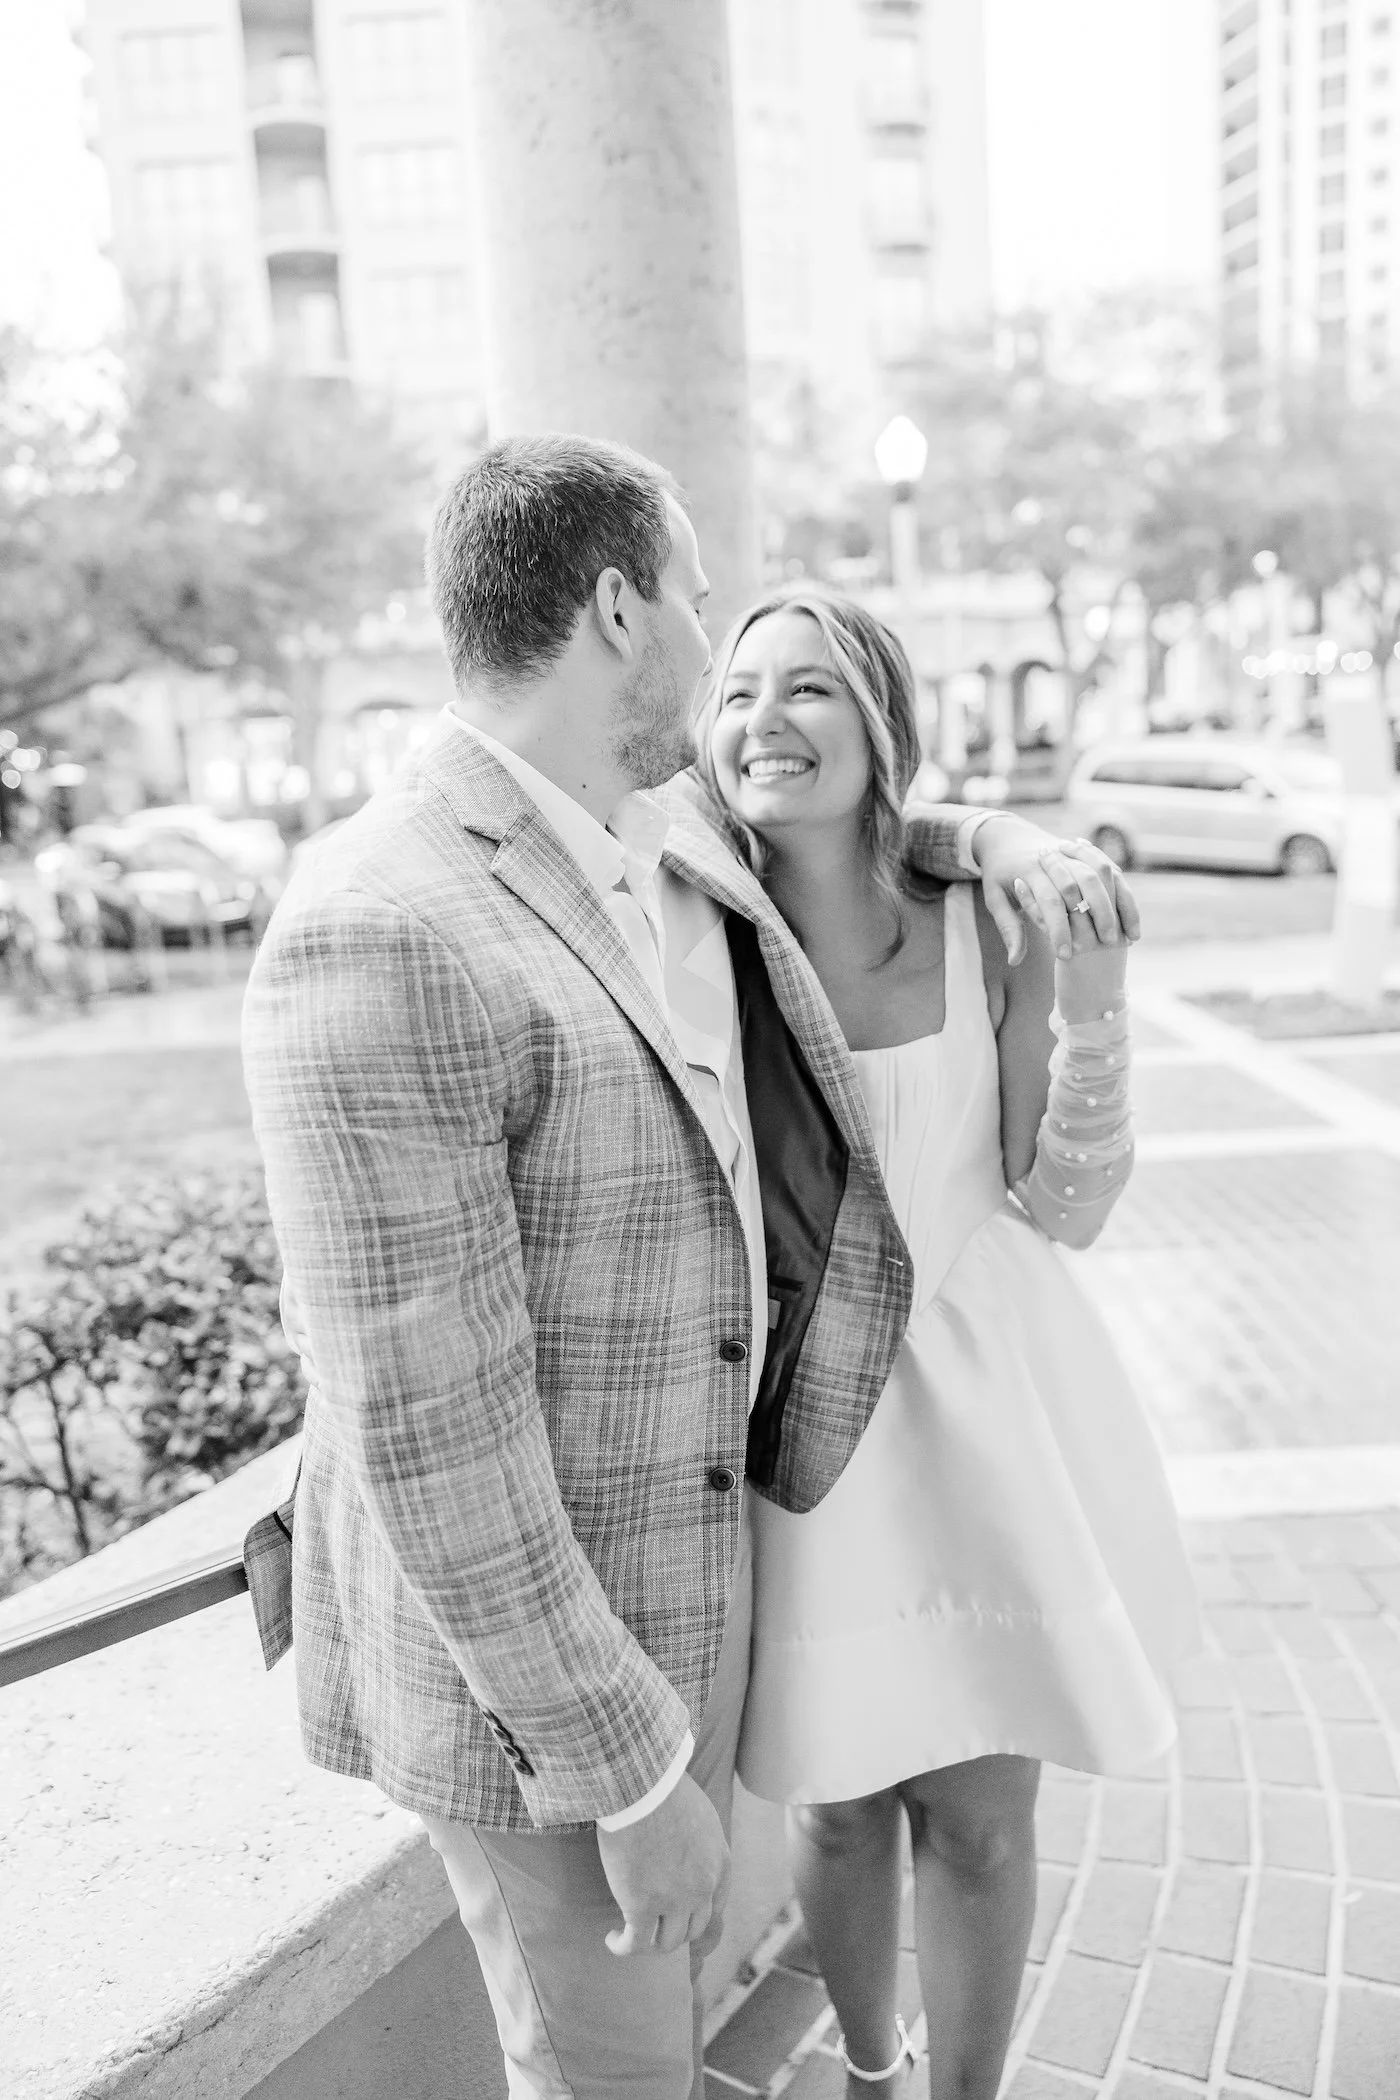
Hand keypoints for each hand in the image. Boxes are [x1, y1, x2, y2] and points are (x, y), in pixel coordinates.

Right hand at [597, 1770, 730, 1959]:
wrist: (641, 1785)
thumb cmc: (664, 1788)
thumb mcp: (700, 1815)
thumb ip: (701, 1842)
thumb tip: (685, 1849)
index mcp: (721, 1864)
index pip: (717, 1907)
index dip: (698, 1920)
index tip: (682, 1922)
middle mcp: (703, 1888)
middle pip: (693, 1929)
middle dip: (674, 1931)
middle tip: (654, 1927)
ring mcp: (674, 1901)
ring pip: (667, 1942)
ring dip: (651, 1943)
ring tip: (631, 1935)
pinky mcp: (641, 1907)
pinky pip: (635, 1942)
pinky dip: (623, 1946)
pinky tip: (612, 1939)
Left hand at [974, 820, 1140, 963]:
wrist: (1007, 837)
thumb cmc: (999, 875)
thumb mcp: (995, 900)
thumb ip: (1008, 928)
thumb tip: (1014, 961)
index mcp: (1028, 869)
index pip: (1049, 902)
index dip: (1060, 930)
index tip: (1067, 956)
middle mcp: (1054, 857)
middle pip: (1084, 884)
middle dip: (1098, 915)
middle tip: (1106, 944)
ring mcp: (1071, 852)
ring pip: (1103, 874)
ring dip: (1116, 904)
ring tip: (1124, 935)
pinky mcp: (1084, 853)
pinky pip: (1111, 869)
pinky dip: (1122, 891)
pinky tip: (1129, 918)